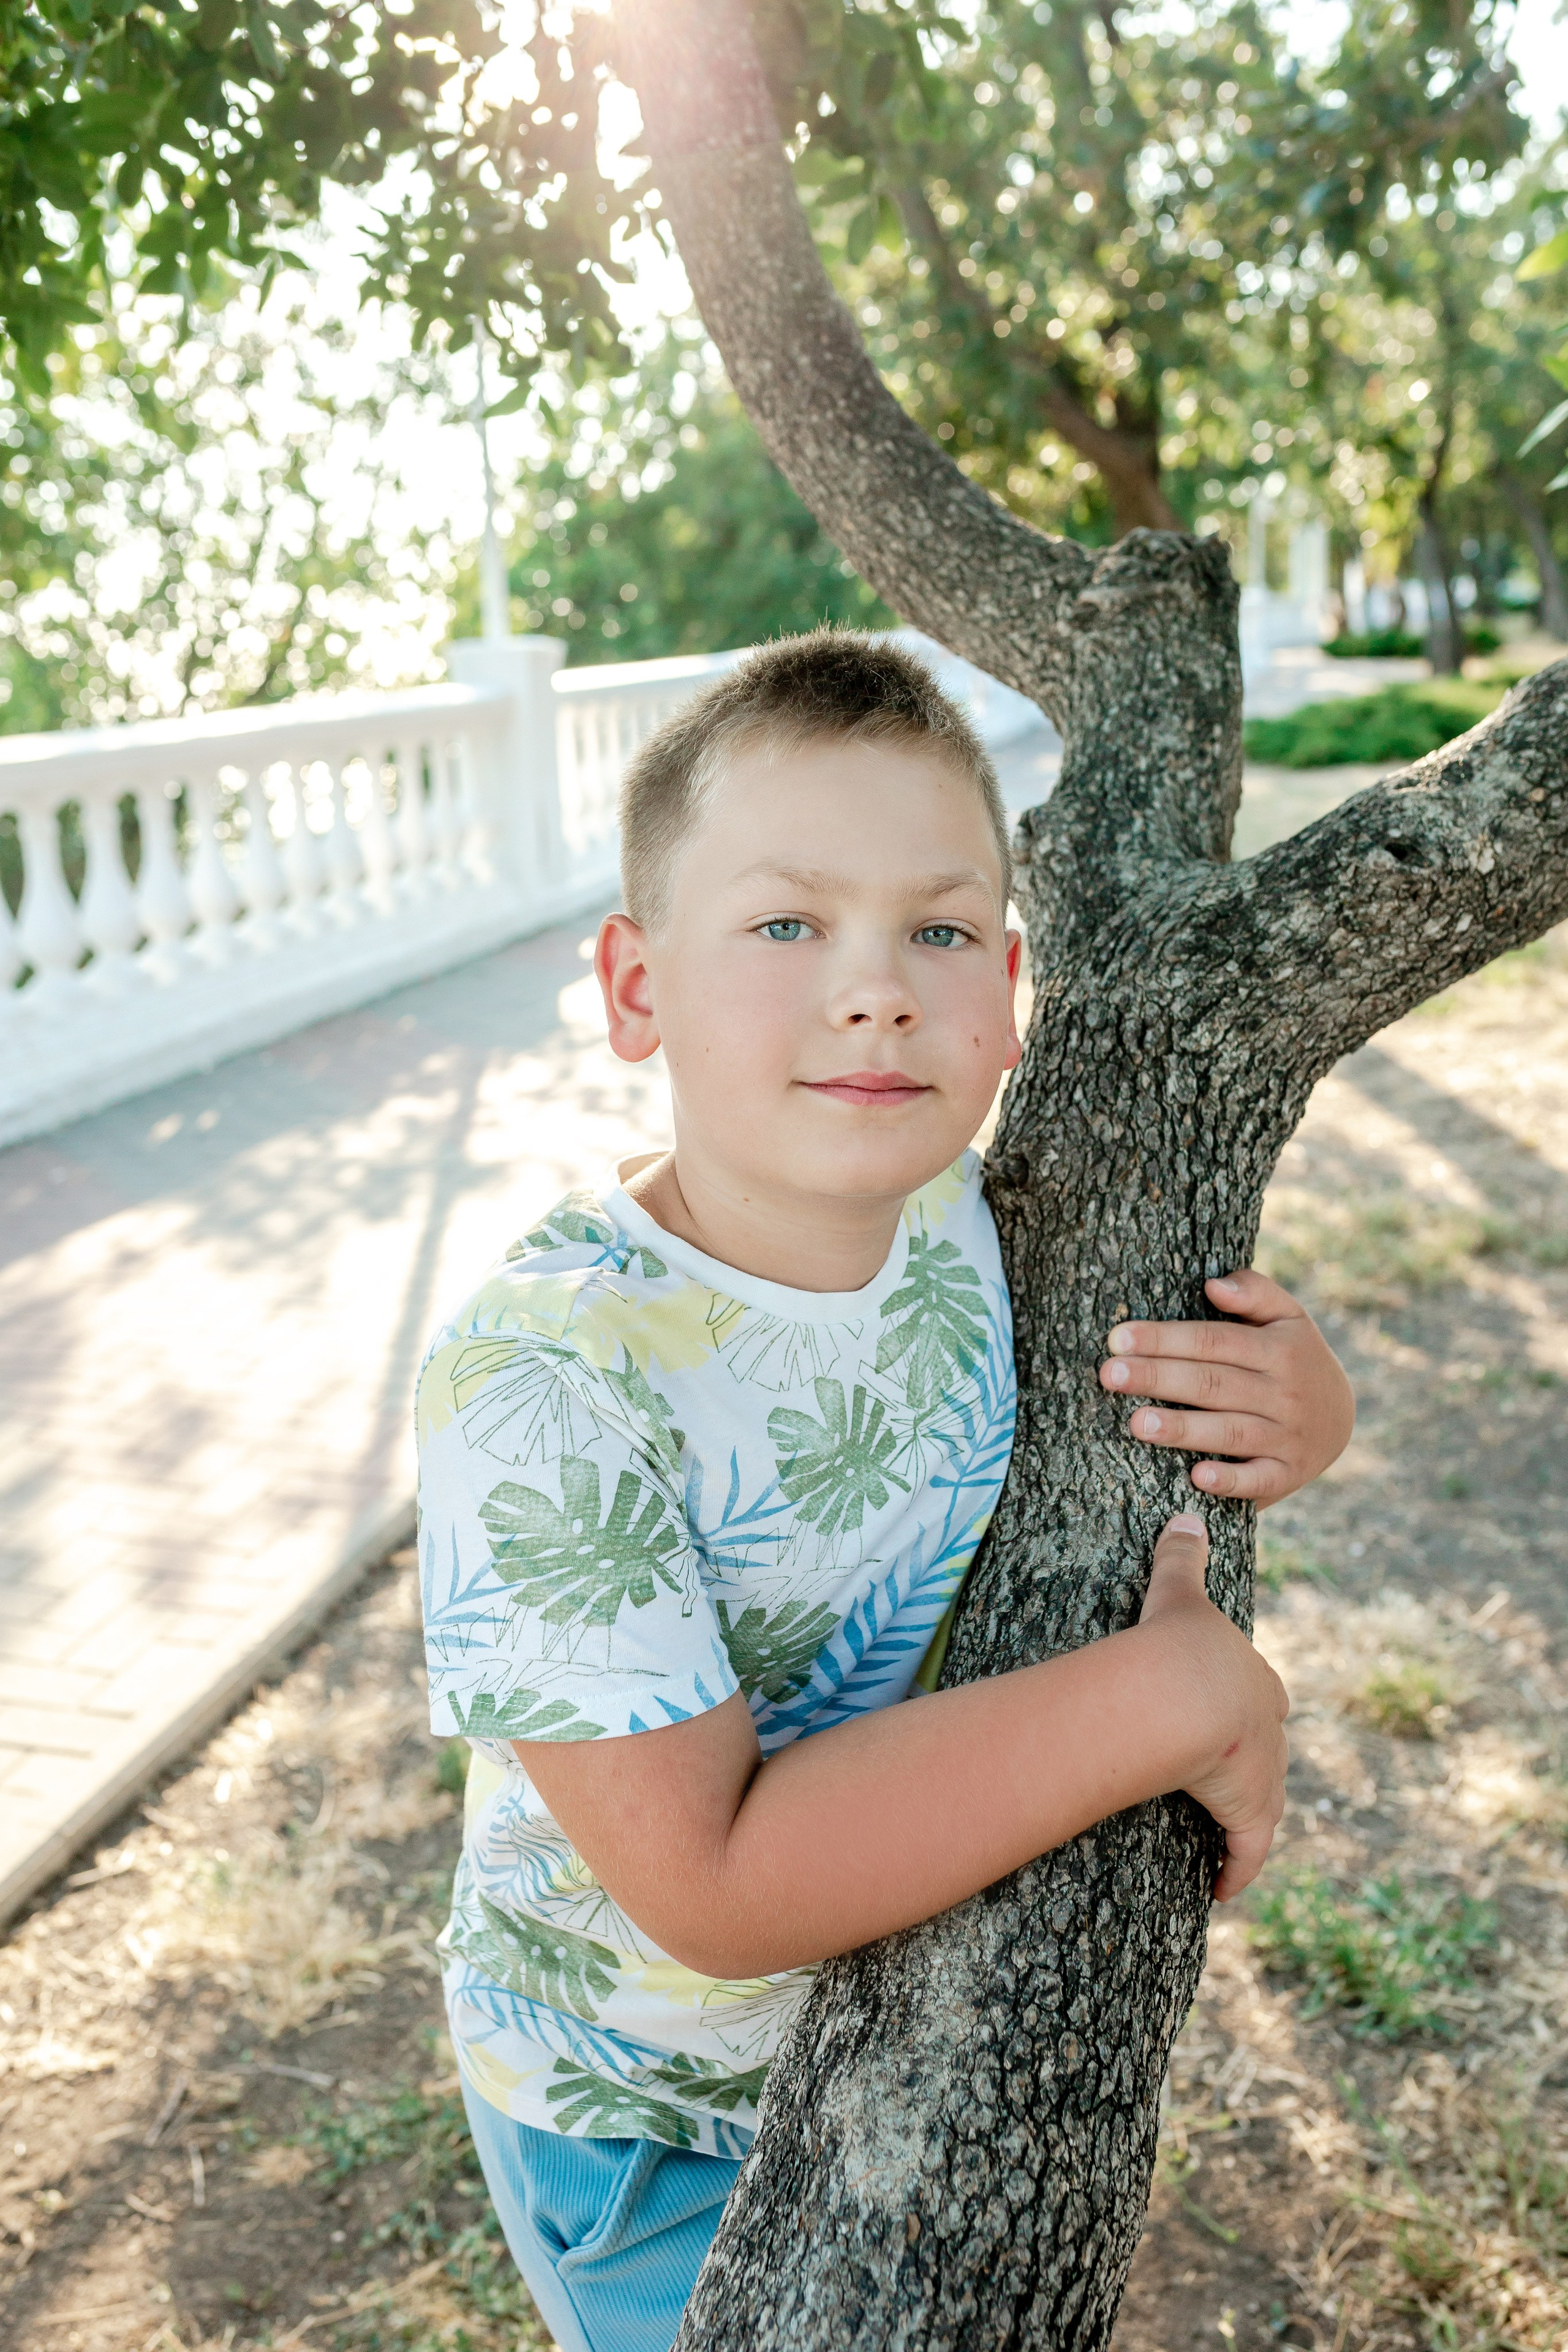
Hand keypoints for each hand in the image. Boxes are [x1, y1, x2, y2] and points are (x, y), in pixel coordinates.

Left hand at [1099, 1267, 1353, 1504]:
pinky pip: (1257, 1480)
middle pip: (1212, 1383)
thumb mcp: (1289, 1316)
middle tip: (1110, 1375)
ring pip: (1229, 1431)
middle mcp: (1284, 1393)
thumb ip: (1255, 1292)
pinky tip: (1196, 1476)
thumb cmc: (1295, 1358)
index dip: (1165, 1338)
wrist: (1342, 1417)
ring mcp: (1286, 1436)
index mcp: (1279, 1349)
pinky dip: (1230, 1481)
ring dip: (1183, 1429)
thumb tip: (1213, 1285)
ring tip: (1136, 1423)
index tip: (1118, 1338)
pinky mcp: (1286, 1474)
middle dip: (1158, 1377)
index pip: (1213, 1340)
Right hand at [1138, 1515, 1289, 1900]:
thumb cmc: (1180, 1644)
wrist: (1188, 1695)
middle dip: (1250, 1764)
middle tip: (1224, 1778)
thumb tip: (1184, 1517)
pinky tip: (1223, 1889)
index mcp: (1254, 1683)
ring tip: (1221, 1836)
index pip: (1257, 1700)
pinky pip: (1246, 1849)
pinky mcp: (1250, 1814)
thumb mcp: (1179, 1595)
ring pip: (1261, 1802)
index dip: (1241, 1710)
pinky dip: (1237, 1868)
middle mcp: (1268, 1731)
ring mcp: (1263, 1776)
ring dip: (1244, 1819)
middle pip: (1265, 1751)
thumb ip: (1180, 1559)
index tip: (1226, 1723)